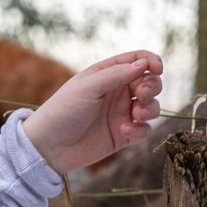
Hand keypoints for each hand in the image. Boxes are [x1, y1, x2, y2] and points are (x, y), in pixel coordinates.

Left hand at [20, 50, 163, 173]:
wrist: (49, 146)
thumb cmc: (63, 110)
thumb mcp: (88, 87)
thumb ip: (116, 74)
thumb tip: (143, 64)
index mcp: (107, 74)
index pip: (137, 60)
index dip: (151, 61)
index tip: (157, 69)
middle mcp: (117, 92)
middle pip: (149, 82)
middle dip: (152, 87)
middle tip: (141, 95)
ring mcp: (121, 113)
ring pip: (151, 106)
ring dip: (150, 108)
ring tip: (135, 114)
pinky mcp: (123, 135)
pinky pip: (144, 129)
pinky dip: (140, 129)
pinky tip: (124, 132)